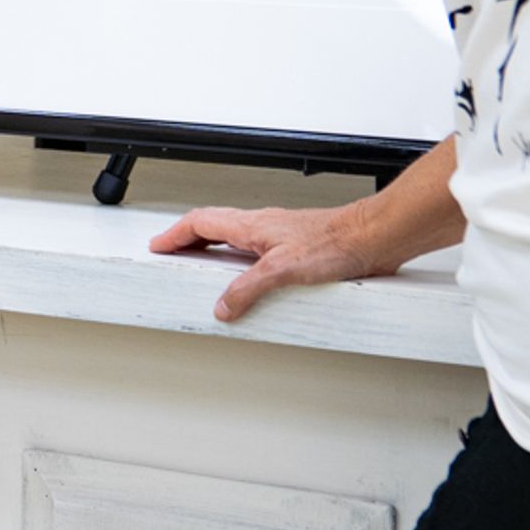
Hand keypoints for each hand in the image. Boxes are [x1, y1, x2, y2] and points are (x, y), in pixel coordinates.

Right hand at [144, 202, 381, 321]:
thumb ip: (248, 289)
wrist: (370, 238)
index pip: (200, 223)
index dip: (175, 235)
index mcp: (251, 225)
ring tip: (202, 267)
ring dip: (212, 248)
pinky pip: (255, 251)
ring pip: (233, 237)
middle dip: (187, 240)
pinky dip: (239, 260)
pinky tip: (249, 279)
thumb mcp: (283, 270)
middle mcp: (262, 227)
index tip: (159, 246)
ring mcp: (278, 236)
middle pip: (212, 226)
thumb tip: (222, 306)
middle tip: (172, 255)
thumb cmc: (334, 243)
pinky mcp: (295, 248)